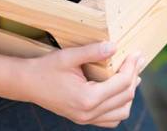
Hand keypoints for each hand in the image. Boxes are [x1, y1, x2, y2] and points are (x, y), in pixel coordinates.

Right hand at [16, 42, 142, 127]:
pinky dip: (120, 107)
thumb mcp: (68, 56)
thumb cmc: (46, 69)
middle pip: (125, 97)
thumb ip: (92, 52)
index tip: (137, 53)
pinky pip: (110, 120)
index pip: (121, 84)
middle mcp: (88, 112)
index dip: (132, 67)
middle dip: (134, 76)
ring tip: (133, 75)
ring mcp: (86, 119)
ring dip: (130, 93)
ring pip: (121, 113)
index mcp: (87, 98)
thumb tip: (114, 46)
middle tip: (138, 60)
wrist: (27, 84)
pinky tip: (120, 91)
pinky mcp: (83, 119)